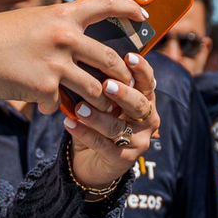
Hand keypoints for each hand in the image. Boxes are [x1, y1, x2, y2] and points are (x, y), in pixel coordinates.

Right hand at [0, 0, 148, 112]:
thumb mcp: (33, 21)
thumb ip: (60, 28)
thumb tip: (81, 42)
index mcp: (63, 15)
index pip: (106, 5)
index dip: (129, 10)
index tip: (143, 17)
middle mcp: (65, 37)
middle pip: (111, 60)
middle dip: (121, 77)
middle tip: (123, 85)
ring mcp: (57, 64)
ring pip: (95, 90)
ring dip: (97, 102)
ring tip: (94, 106)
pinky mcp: (45, 88)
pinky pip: (59, 104)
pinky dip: (52, 108)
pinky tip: (41, 105)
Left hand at [66, 51, 160, 187]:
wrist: (91, 160)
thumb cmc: (98, 122)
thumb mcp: (102, 102)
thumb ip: (101, 84)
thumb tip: (84, 59)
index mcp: (145, 101)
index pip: (148, 82)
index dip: (141, 69)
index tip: (128, 57)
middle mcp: (148, 120)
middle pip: (139, 104)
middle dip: (123, 94)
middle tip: (106, 85)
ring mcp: (138, 142)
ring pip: (118, 126)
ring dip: (98, 116)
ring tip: (79, 108)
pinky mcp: (124, 160)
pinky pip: (103, 145)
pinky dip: (85, 133)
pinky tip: (69, 124)